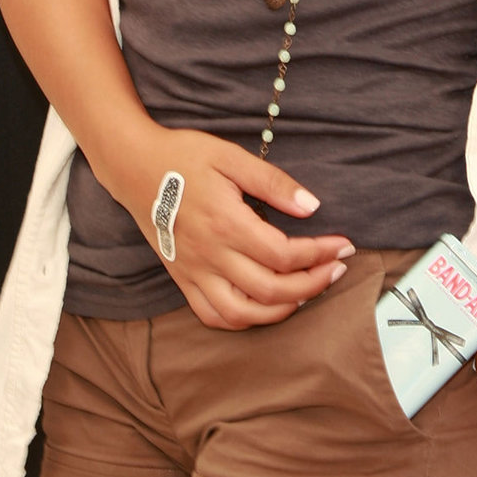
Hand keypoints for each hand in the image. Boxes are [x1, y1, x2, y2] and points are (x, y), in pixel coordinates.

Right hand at [112, 126, 353, 329]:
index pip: (284, 254)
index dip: (320, 254)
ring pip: (242, 313)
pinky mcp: (182, 278)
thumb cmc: (183, 157)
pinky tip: (264, 307)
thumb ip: (273, 182)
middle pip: (270, 289)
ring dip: (281, 310)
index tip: (343, 245)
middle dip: (313, 284)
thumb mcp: (231, 156)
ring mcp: (193, 272)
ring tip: (307, 292)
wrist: (133, 167)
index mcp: (225, 223)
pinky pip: (212, 316)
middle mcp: (209, 255)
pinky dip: (243, 320)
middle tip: (337, 269)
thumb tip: (312, 206)